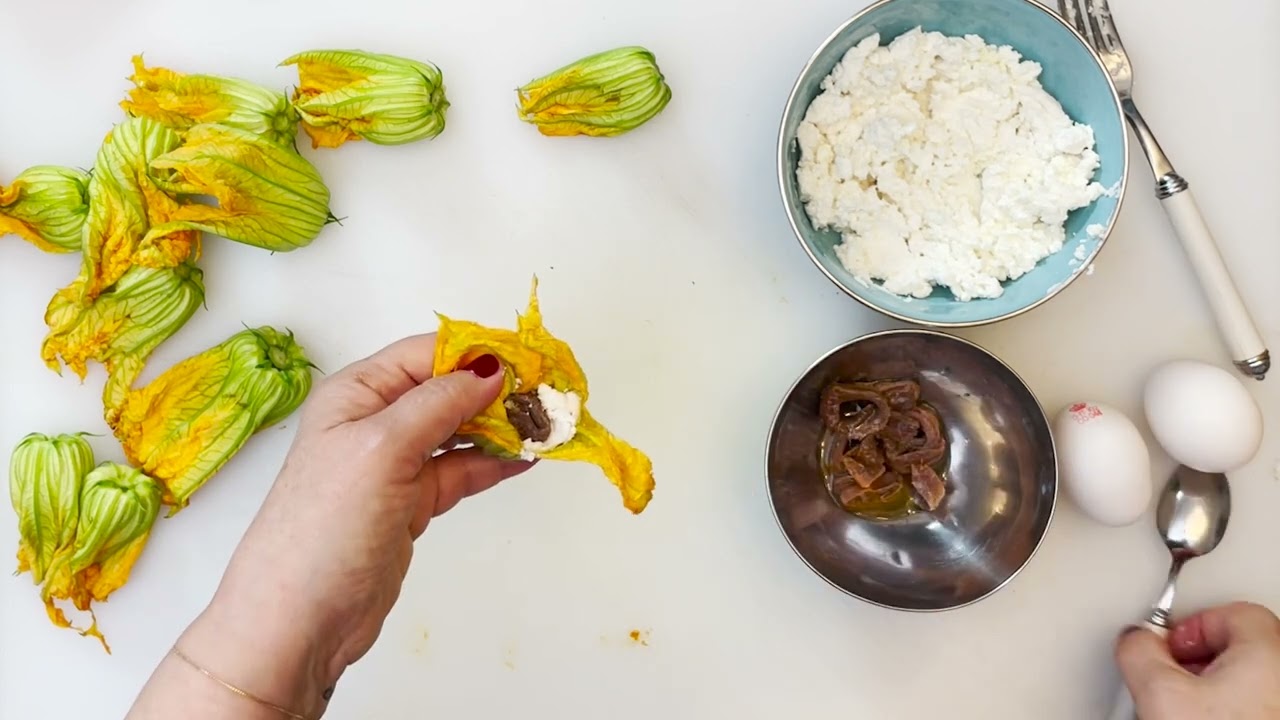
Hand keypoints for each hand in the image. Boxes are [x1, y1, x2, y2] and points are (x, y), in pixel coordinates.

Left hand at [129, 335, 531, 718]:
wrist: (298, 622)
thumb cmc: (324, 529)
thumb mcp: (381, 450)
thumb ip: (438, 403)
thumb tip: (490, 367)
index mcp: (355, 395)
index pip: (426, 355)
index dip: (478, 354)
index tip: (529, 361)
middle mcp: (373, 423)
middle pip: (447, 390)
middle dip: (496, 390)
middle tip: (548, 397)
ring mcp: (392, 466)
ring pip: (458, 431)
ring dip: (500, 426)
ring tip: (546, 427)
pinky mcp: (409, 505)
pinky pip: (460, 470)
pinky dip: (492, 463)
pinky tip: (524, 458)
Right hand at [1116, 602, 1279, 718]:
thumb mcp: (1159, 691)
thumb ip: (1138, 649)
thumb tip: (1134, 640)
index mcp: (1267, 651)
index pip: (1232, 610)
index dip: (1189, 625)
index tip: (1165, 644)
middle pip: (1238, 642)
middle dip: (1196, 655)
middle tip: (1171, 675)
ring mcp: (1279, 702)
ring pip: (1243, 676)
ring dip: (1209, 685)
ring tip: (1183, 708)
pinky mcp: (1271, 718)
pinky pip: (1250, 703)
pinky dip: (1224, 708)